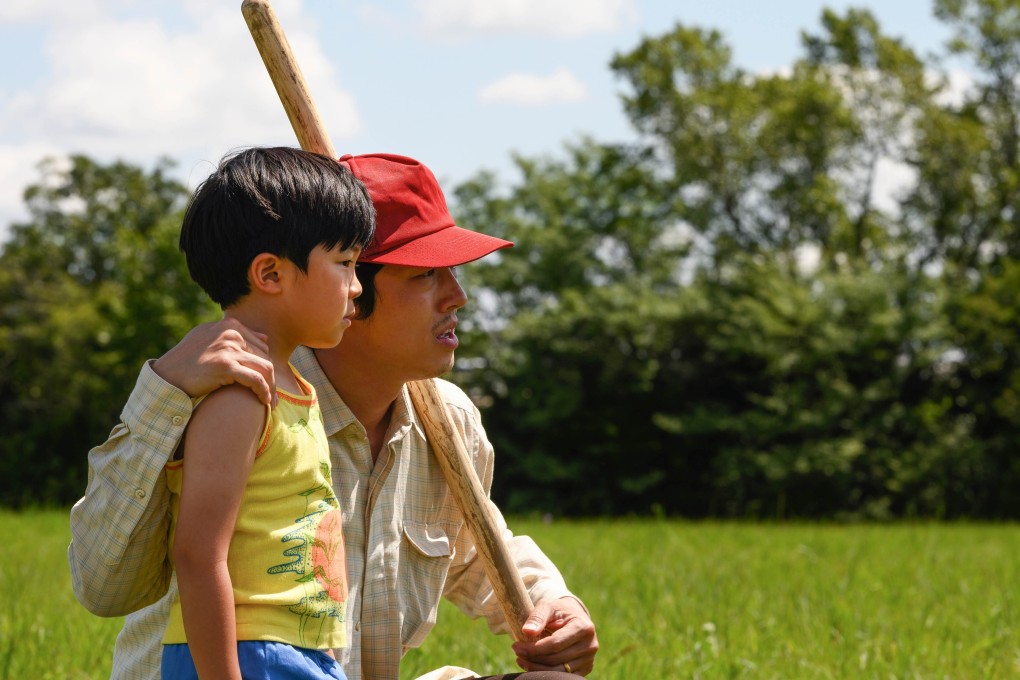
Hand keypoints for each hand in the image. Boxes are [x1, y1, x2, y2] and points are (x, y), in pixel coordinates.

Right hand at [151, 319, 275, 405]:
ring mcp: (228, 348)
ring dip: (272, 387)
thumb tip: (264, 338)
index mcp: (229, 325)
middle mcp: (231, 333)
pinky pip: (256, 379)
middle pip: (265, 357)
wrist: (166, 375)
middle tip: (273, 397)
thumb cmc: (187, 361)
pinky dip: (264, 392)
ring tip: (270, 402)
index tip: (269, 382)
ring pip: (265, 368)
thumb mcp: (209, 339)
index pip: (261, 346)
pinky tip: (263, 402)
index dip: (267, 366)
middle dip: (272, 379)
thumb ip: (233, 337)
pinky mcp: (225, 366)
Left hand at [511, 596, 597, 675]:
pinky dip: (546, 673)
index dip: (534, 648)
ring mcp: (589, 660)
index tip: (516, 646)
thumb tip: (527, 631)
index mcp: (583, 628)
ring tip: (522, 660)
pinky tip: (532, 665)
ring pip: (559, 671)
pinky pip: (563, 677)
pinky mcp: (586, 669)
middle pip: (556, 659)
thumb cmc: (559, 611)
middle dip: (533, 658)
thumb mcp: (549, 606)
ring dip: (536, 668)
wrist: (574, 617)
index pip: (555, 644)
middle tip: (517, 653)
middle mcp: (590, 645)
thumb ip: (538, 616)